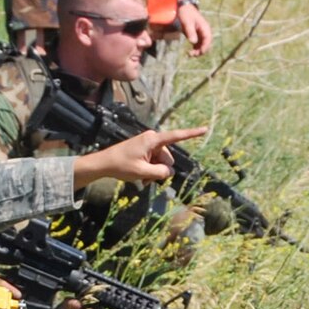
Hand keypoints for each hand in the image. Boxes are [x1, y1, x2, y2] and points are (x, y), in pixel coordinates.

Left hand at [73, 126, 210, 188]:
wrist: (103, 163)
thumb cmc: (121, 166)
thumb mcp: (143, 172)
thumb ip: (160, 172)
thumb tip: (169, 171)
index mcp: (153, 140)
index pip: (176, 136)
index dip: (192, 133)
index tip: (205, 129)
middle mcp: (153, 139)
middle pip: (168, 157)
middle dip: (161, 169)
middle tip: (147, 179)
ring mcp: (149, 144)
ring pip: (162, 162)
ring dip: (155, 172)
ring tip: (142, 179)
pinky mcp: (145, 149)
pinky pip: (155, 161)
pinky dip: (150, 170)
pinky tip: (142, 178)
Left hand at [178, 1, 212, 55]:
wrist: (183, 7)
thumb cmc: (186, 14)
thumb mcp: (187, 22)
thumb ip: (190, 32)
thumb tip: (193, 42)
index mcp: (205, 27)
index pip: (208, 39)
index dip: (205, 47)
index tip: (199, 53)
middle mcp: (205, 31)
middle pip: (206, 44)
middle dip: (201, 51)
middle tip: (191, 54)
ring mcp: (201, 33)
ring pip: (203, 45)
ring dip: (198, 50)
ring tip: (189, 54)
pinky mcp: (197, 34)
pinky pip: (199, 43)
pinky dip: (196, 48)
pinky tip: (190, 51)